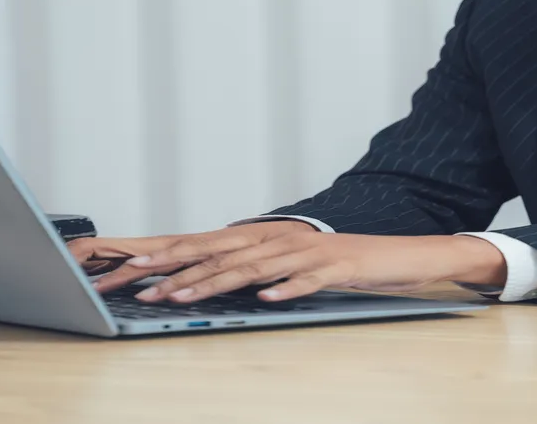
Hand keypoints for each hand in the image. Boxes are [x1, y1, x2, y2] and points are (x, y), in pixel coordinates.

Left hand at [89, 231, 507, 302]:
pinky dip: (285, 289)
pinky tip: (264, 299)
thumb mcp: (294, 264)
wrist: (403, 255)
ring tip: (184, 295)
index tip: (133, 268)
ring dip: (216, 282)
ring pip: (254, 268)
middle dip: (178, 269)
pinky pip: (307, 280)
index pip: (210, 245)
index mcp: (269, 238)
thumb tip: (216, 279)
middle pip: (221, 254)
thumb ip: (257, 269)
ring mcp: (309, 252)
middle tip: (141, 284)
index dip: (170, 255)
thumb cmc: (346, 264)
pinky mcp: (336, 268)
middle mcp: (283, 239)